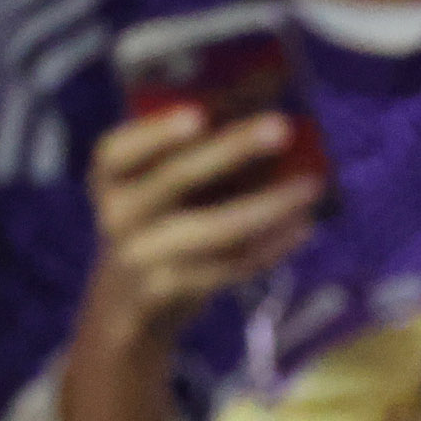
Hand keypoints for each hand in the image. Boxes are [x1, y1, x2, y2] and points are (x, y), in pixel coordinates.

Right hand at [57, 107, 322, 420]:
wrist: (126, 306)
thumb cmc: (151, 226)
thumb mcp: (146, 189)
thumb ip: (184, 158)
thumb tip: (260, 125)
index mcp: (108, 177)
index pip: (121, 148)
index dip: (159, 132)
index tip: (200, 114)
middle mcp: (119, 215)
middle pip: (178, 177)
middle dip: (233, 148)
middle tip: (282, 126)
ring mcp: (146, 257)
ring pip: (216, 228)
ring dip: (270, 204)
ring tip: (312, 184)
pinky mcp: (177, 291)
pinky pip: (232, 265)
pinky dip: (271, 245)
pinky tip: (302, 225)